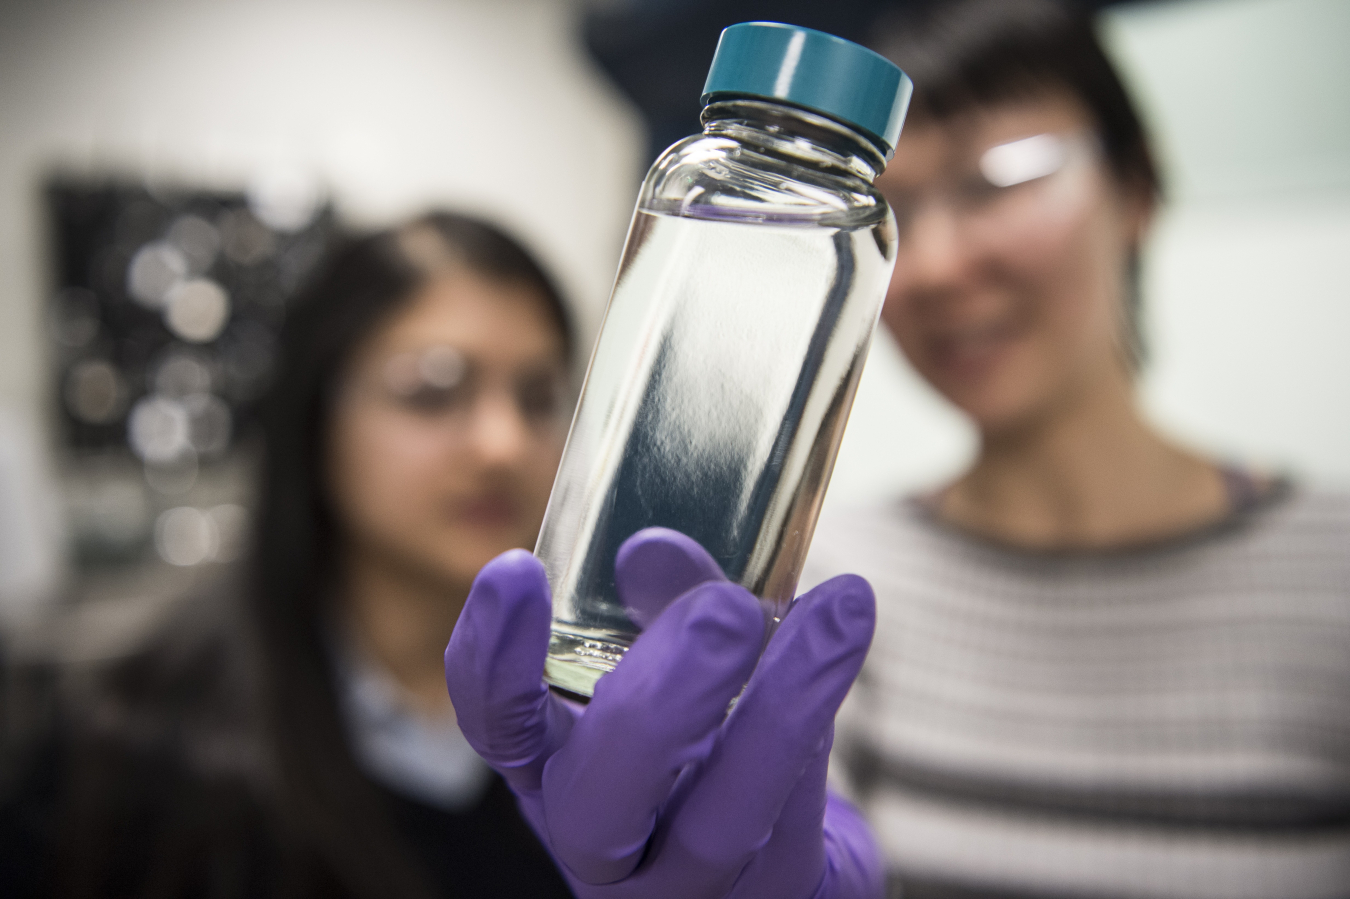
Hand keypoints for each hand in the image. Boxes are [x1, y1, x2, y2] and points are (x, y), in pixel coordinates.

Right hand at [445, 527, 881, 898]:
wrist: (772, 863)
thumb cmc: (700, 754)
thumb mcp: (671, 677)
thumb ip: (666, 610)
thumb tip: (653, 552)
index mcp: (554, 777)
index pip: (499, 730)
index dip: (493, 661)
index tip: (517, 569)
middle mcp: (602, 849)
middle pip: (597, 803)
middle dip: (661, 702)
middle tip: (726, 609)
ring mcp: (686, 889)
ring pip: (721, 821)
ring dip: (783, 703)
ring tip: (838, 609)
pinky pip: (797, 820)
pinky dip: (824, 720)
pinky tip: (845, 630)